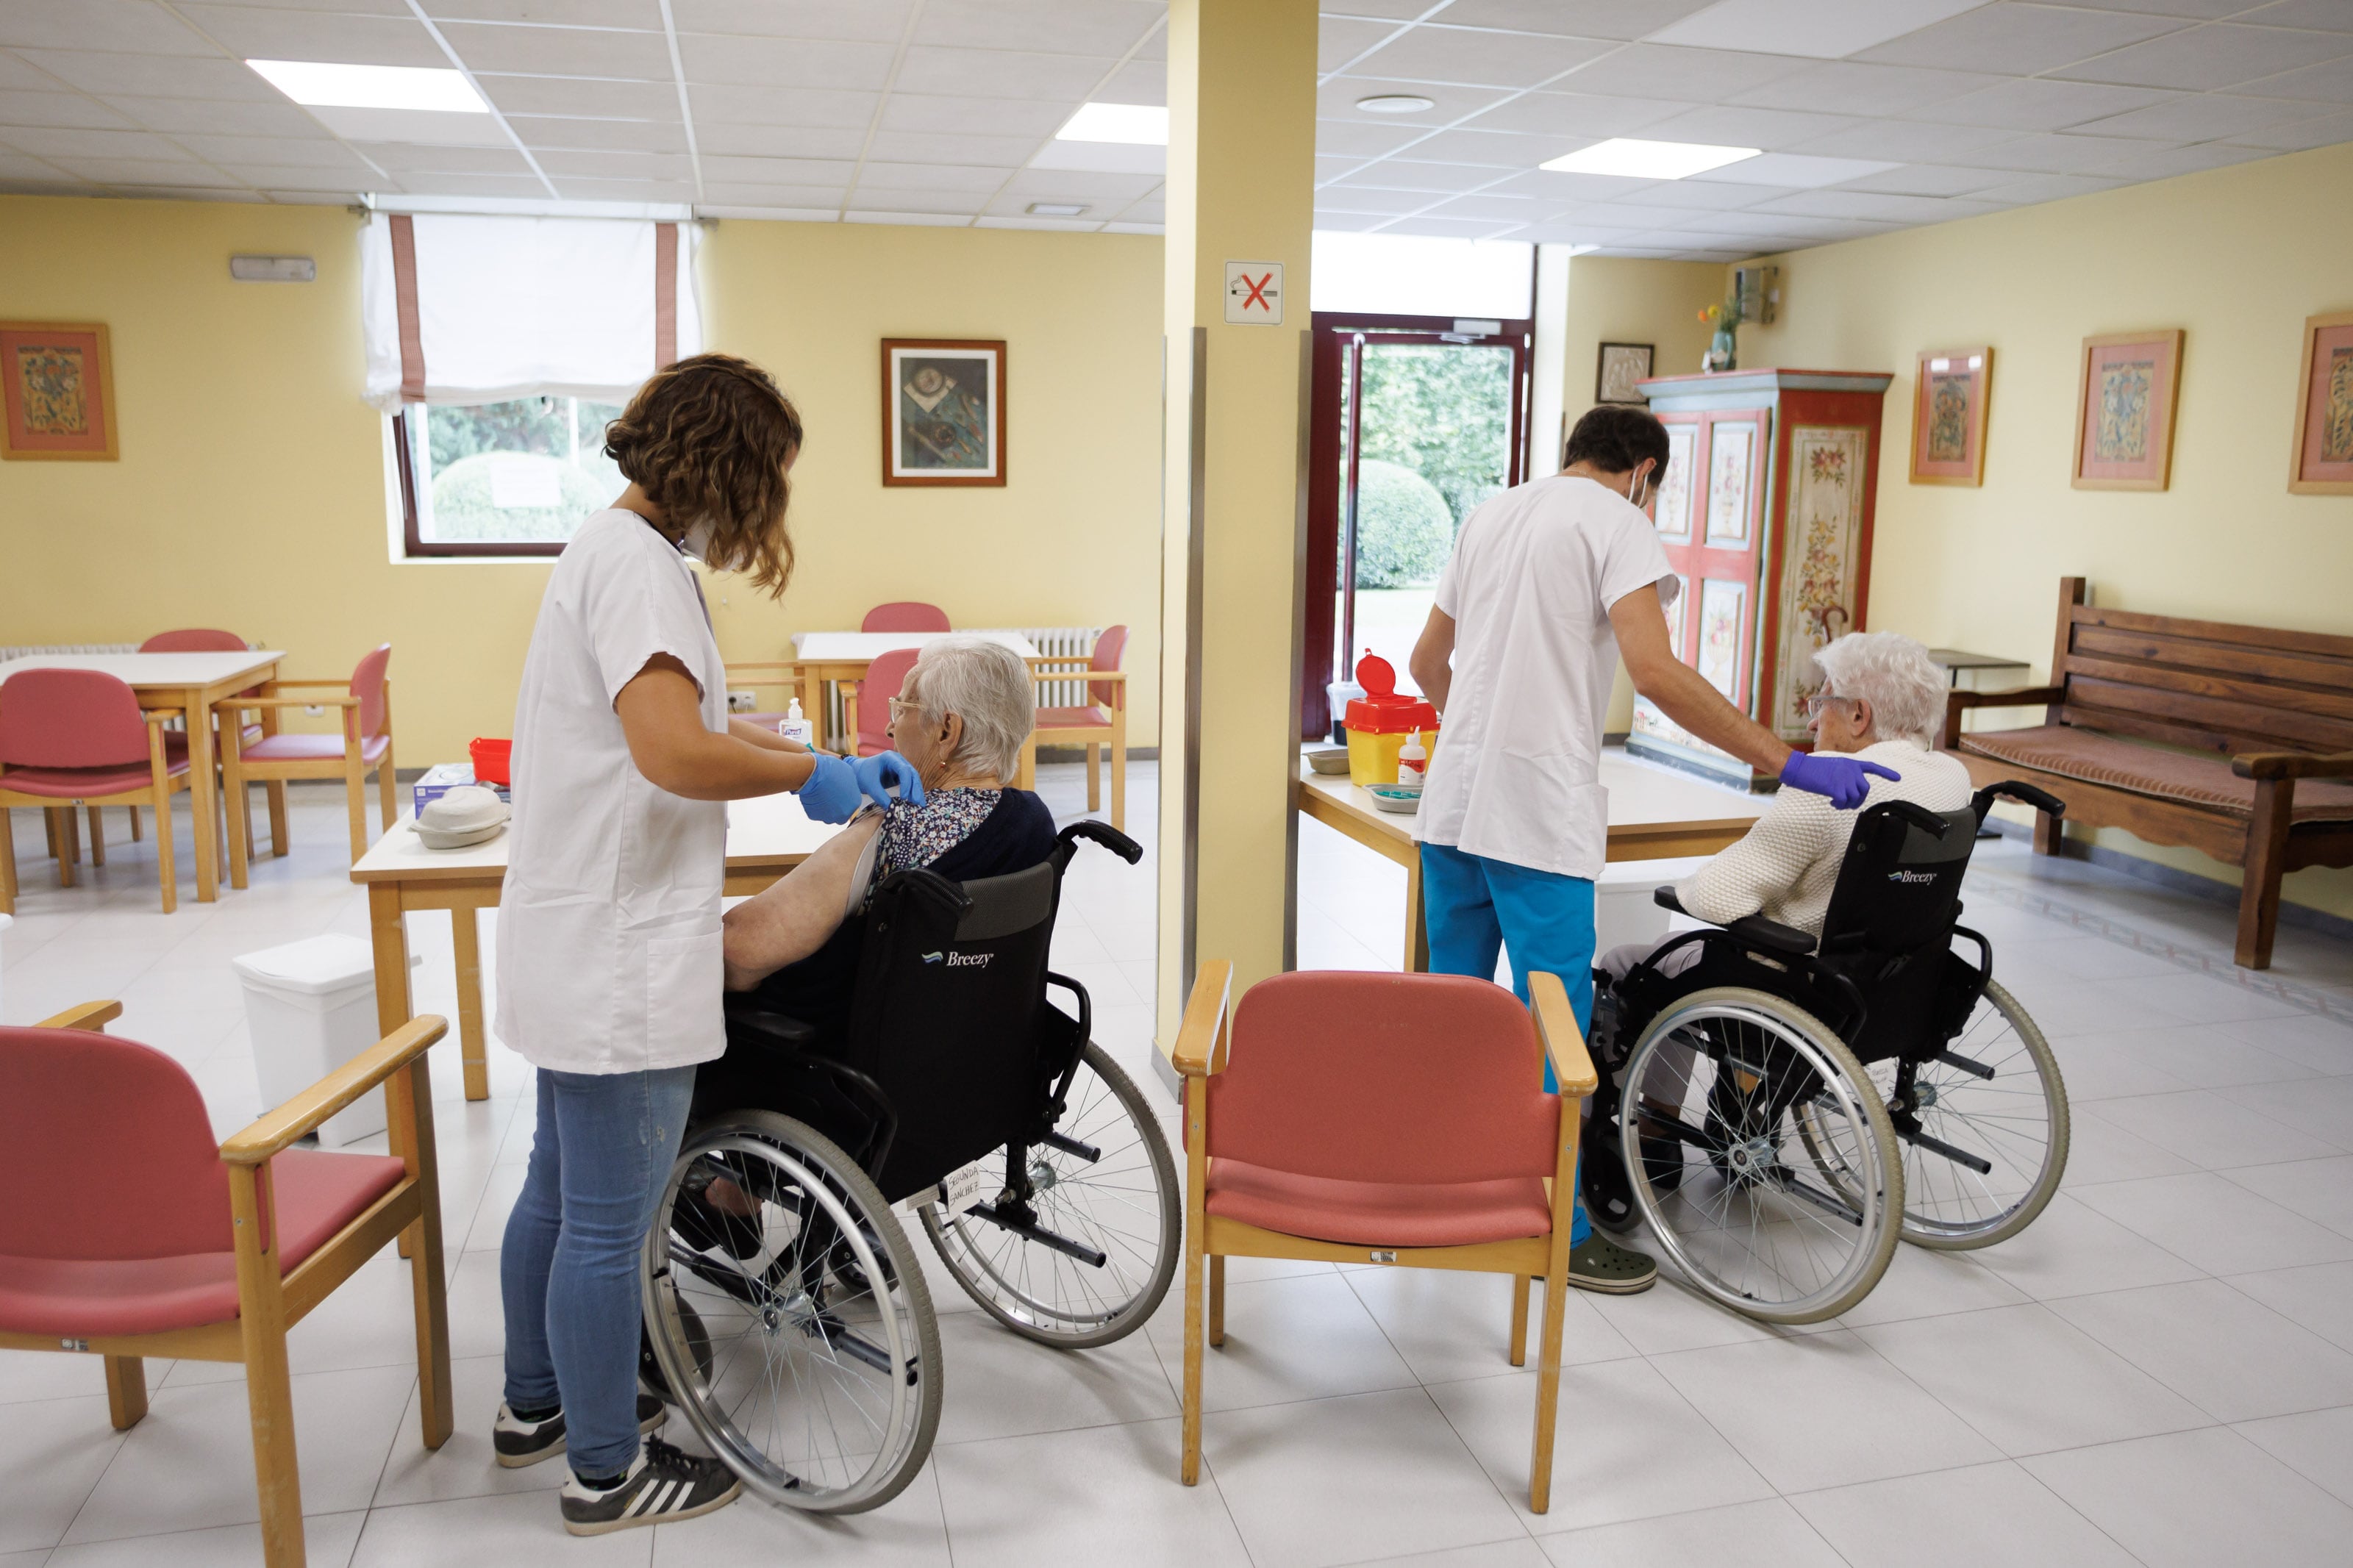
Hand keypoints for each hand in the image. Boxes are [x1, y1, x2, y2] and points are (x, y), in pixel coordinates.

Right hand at [795, 752, 862, 822]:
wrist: (813, 774)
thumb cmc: (831, 771)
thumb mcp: (849, 774)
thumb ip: (851, 785)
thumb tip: (848, 786)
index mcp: (854, 803)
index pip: (851, 806)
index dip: (844, 799)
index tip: (838, 793)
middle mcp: (843, 814)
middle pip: (840, 814)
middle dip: (835, 807)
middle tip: (829, 794)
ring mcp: (828, 817)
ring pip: (827, 815)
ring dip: (824, 807)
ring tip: (820, 793)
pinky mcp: (814, 816)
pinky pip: (815, 813)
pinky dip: (813, 806)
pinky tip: (813, 795)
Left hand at [852, 751, 925, 809]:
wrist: (857, 772)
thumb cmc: (862, 775)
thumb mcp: (870, 786)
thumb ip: (881, 797)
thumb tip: (892, 809)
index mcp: (890, 757)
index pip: (904, 769)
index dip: (906, 784)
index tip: (904, 797)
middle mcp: (898, 760)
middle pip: (912, 773)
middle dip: (916, 788)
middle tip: (918, 802)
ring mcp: (900, 767)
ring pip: (913, 779)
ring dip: (917, 791)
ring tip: (920, 804)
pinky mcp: (900, 775)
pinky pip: (909, 783)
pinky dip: (912, 792)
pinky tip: (915, 801)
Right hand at [1779, 751, 1899, 809]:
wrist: (1799, 767)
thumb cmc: (1811, 769)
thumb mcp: (1833, 767)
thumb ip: (1844, 775)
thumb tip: (1848, 791)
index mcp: (1850, 763)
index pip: (1873, 767)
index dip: (1886, 773)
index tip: (1898, 778)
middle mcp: (1851, 770)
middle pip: (1864, 789)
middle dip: (1858, 799)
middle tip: (1846, 803)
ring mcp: (1844, 778)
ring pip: (1855, 798)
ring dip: (1847, 804)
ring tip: (1837, 803)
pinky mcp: (1836, 787)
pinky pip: (1845, 802)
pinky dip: (1840, 805)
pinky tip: (1833, 803)